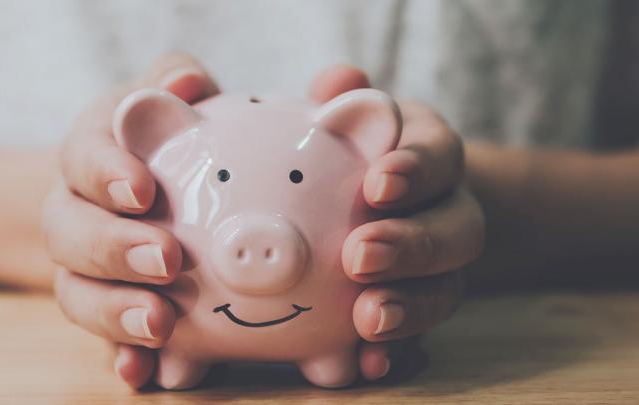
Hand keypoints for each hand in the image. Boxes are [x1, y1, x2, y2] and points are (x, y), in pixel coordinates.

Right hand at [42, 53, 219, 386]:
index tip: (143, 189)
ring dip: (115, 312)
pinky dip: (119, 356)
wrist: (140, 191)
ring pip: (77, 293)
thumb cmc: (164, 137)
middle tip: (167, 259)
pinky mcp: (106, 307)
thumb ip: (176, 79)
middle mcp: (75, 212)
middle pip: (70, 233)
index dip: (106, 173)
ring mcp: (84, 267)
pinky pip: (102, 338)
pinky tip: (141, 373)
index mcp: (91, 154)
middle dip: (114, 248)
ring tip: (161, 323)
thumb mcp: (168, 98)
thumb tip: (184, 84)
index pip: (83, 157)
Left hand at [311, 65, 483, 379]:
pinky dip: (400, 351)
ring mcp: (442, 266)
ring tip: (368, 319)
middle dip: (413, 244)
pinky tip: (369, 364)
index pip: (439, 154)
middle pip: (457, 229)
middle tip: (361, 255)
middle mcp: (448, 210)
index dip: (417, 170)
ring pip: (449, 289)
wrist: (382, 202)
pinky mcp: (423, 306)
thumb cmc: (352, 151)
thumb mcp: (350, 118)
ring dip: (411, 307)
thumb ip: (343, 99)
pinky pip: (423, 335)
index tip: (378, 183)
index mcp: (430, 156)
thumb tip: (339, 82)